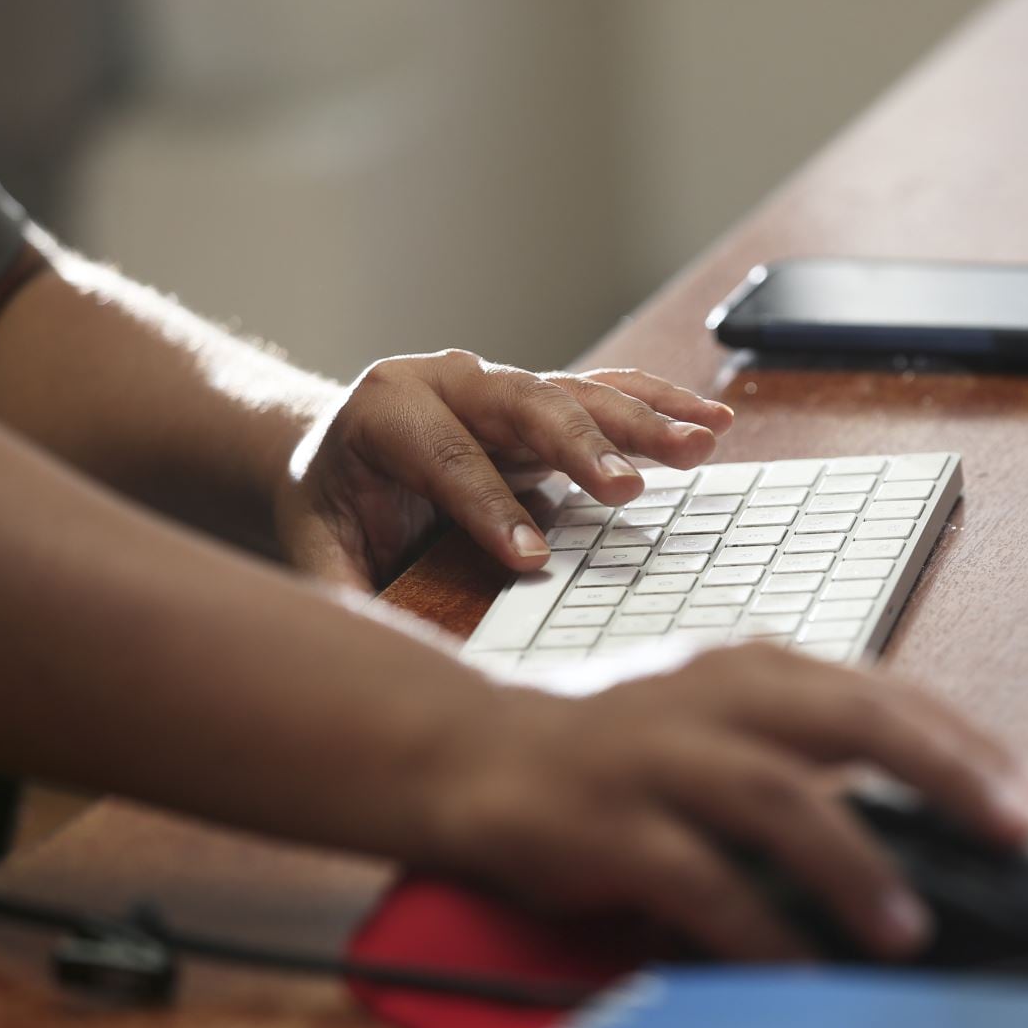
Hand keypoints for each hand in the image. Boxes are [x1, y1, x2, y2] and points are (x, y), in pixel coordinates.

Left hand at [276, 350, 734, 587]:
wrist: (336, 454)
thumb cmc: (335, 505)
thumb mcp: (316, 546)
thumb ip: (341, 589)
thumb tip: (375, 646)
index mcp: (388, 408)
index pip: (448, 458)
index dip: (491, 509)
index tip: (531, 559)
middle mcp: (452, 380)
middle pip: (526, 405)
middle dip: (580, 448)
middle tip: (626, 493)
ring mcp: (505, 385)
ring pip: (579, 392)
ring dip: (643, 422)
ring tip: (699, 445)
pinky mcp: (545, 400)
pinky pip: (609, 393)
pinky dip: (660, 406)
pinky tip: (711, 421)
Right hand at [417, 644, 1027, 961]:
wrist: (478, 757)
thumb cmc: (622, 749)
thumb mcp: (723, 723)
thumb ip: (811, 751)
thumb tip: (932, 811)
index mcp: (758, 668)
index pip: (887, 694)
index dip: (970, 742)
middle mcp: (717, 698)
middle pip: (852, 722)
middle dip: (947, 772)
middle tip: (1016, 829)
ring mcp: (660, 757)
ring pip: (778, 799)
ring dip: (854, 864)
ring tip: (910, 927)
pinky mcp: (608, 825)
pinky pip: (698, 882)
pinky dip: (758, 929)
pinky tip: (803, 969)